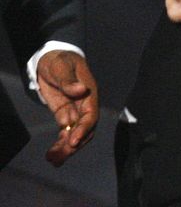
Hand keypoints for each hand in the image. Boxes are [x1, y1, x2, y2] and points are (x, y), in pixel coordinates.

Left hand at [37, 50, 98, 166]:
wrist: (51, 60)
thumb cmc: (60, 60)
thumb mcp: (62, 67)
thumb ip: (70, 80)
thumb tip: (81, 90)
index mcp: (88, 93)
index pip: (91, 115)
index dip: (83, 129)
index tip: (73, 141)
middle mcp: (85, 105)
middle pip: (85, 130)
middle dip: (74, 144)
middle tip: (60, 155)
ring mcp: (75, 112)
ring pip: (75, 136)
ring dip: (66, 149)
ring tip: (53, 159)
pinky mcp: (65, 117)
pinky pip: (65, 135)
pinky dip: (60, 146)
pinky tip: (51, 155)